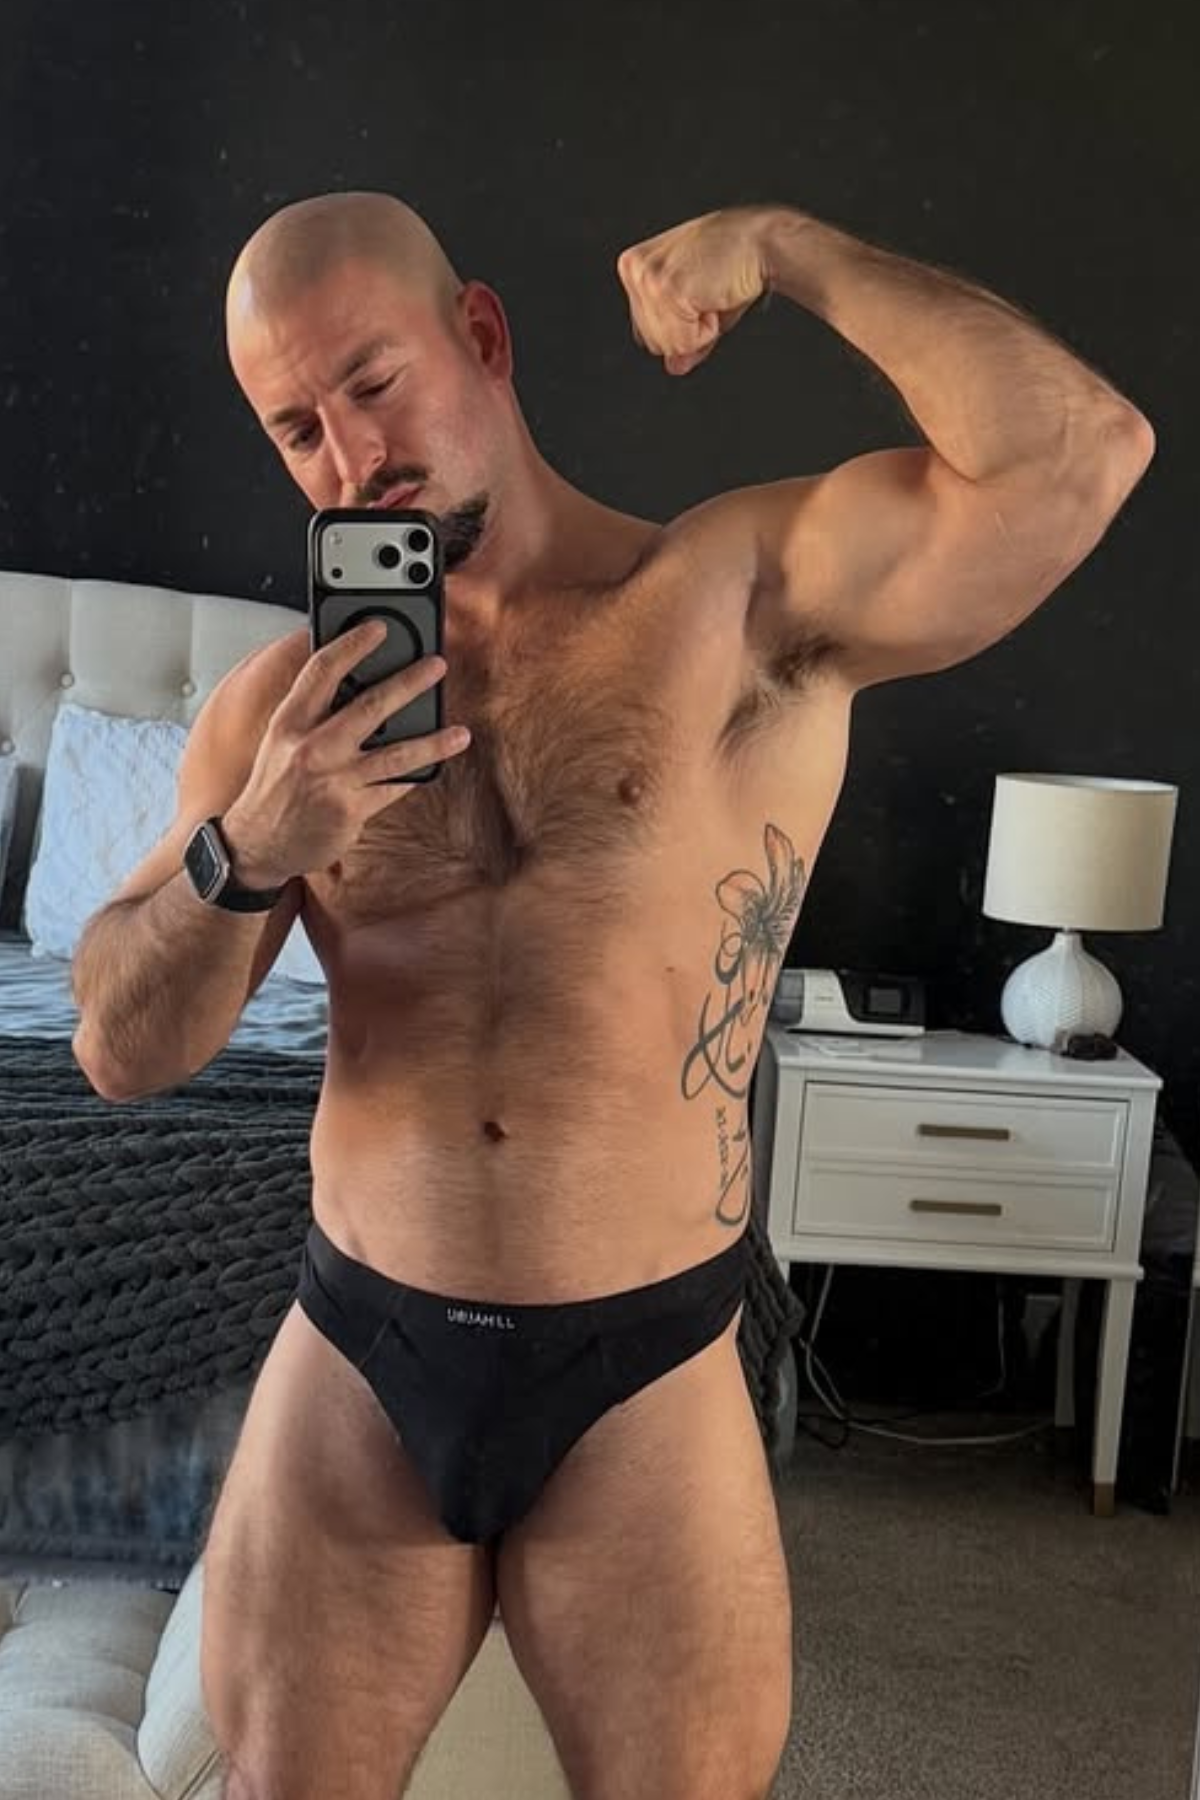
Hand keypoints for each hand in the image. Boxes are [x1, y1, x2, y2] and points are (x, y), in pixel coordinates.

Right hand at [223, 620, 470, 885]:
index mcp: (290, 721)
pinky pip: (393, 788)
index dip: (353, 644)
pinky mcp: (351, 810)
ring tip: (459, 733)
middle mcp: (312, 747)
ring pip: (396, 754)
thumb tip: (352, 678)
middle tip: (437, 665)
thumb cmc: (274, 787)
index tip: (379, 628)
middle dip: (409, 682)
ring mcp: (334, 780)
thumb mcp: (281, 740)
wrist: (257, 842)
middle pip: (370, 705)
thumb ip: (312, 710)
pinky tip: (434, 767)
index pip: (323, 670)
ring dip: (433, 741)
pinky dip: (414, 777)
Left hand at [616, 207, 770, 375]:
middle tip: (706, 294)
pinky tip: (714, 297)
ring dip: (697, 329)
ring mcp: (648, 279)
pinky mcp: (667, 290)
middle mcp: (634, 269)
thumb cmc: (733, 262)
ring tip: (709, 294)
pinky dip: (706, 330)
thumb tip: (673, 367)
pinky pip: (683, 342)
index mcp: (633, 266)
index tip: (697, 295)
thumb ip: (679, 335)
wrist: (761, 242)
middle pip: (652, 341)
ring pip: (665, 344)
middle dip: (686, 329)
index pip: (643, 332)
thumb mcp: (697, 303)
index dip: (678, 325)